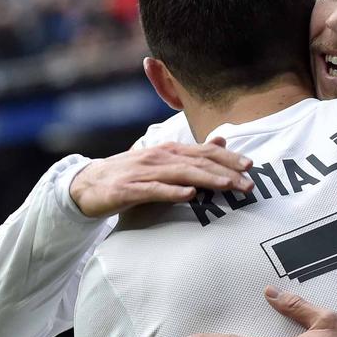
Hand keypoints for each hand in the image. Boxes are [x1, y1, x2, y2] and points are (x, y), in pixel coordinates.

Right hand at [69, 137, 252, 217]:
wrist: (85, 185)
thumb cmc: (131, 174)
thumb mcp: (163, 161)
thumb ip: (192, 154)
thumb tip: (221, 142)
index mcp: (169, 151)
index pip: (204, 152)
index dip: (228, 158)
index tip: (251, 166)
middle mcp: (158, 157)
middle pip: (197, 162)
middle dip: (226, 172)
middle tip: (249, 183)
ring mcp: (143, 172)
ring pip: (180, 174)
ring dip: (207, 180)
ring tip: (229, 186)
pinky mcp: (128, 190)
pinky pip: (153, 190)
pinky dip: (172, 192)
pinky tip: (190, 195)